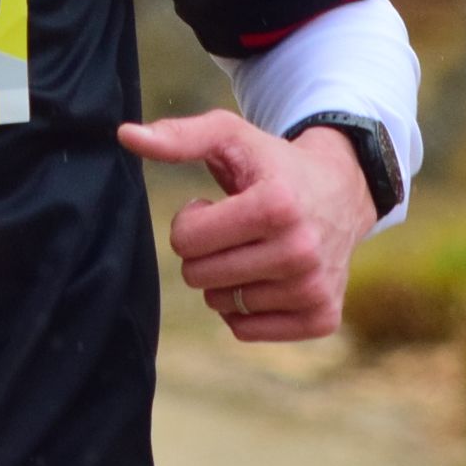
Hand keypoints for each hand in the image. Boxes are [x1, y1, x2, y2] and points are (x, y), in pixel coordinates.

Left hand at [120, 108, 378, 341]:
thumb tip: (124, 135)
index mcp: (276, 206)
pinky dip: (243, 307)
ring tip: (253, 248)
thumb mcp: (229, 137)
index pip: (186, 240)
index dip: (191, 221)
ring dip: (226, 278)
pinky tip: (265, 276)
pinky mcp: (322, 318)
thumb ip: (177, 136)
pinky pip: (246, 330)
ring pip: (221, 305)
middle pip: (199, 276)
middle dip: (204, 252)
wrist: (341, 190)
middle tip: (234, 229)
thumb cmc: (272, 163)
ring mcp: (314, 289)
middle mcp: (301, 252)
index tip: (217, 205)